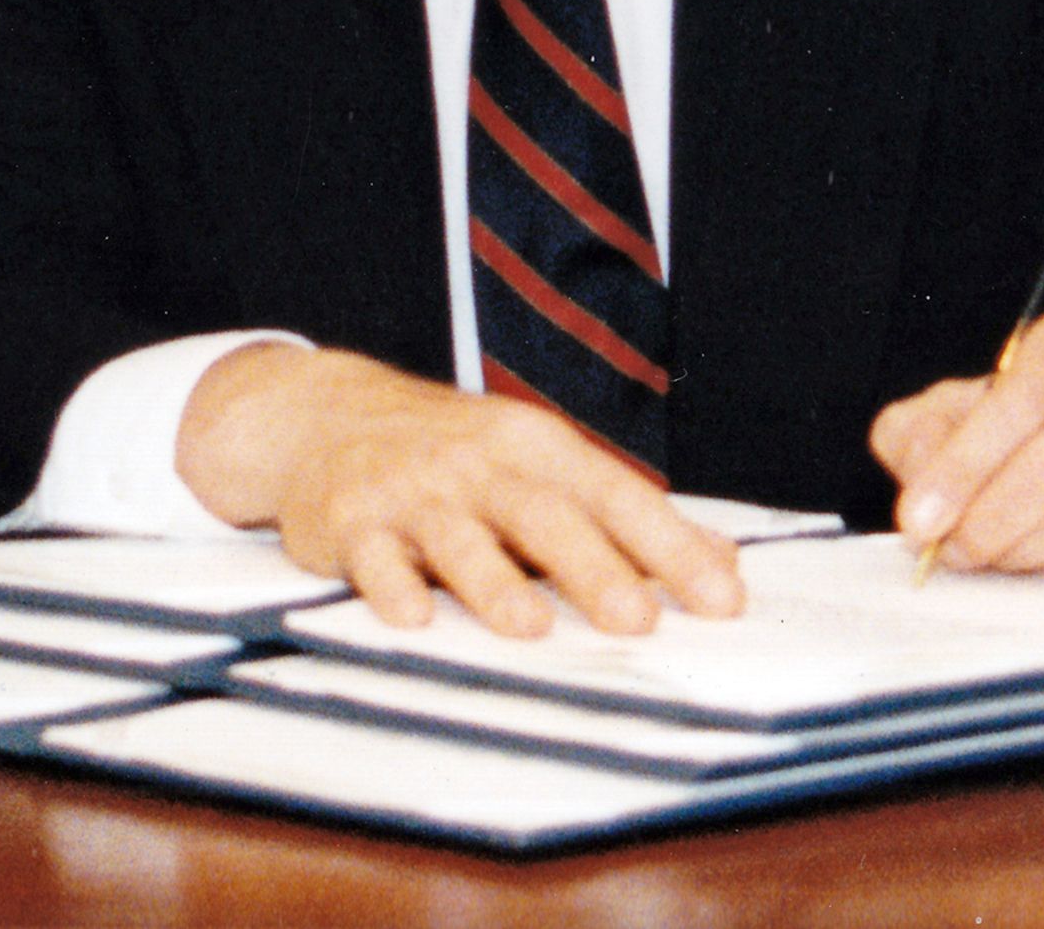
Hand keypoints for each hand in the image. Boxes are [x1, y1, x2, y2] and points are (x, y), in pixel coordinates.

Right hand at [175, 345, 741, 638]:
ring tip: (530, 627)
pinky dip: (391, 587)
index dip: (671, 547)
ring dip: (494, 583)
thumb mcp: (538, 465)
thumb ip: (624, 515)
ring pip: (460, 537)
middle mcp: (479, 463)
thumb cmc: (451, 455)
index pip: (617, 496)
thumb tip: (720, 561)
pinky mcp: (349, 520)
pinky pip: (372, 557)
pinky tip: (412, 618)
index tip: (719, 597)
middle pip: (545, 515)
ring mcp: (412, 491)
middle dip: (595, 568)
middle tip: (638, 621)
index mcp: (536, 447)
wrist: (323, 415)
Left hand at [870, 301, 1043, 581]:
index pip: (1019, 398)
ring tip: (996, 558)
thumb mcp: (963, 413)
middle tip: (953, 553)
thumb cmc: (1029, 429)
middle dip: (989, 518)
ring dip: (1028, 548)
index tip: (919, 520)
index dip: (963, 465)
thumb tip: (917, 478)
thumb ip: (921, 432)